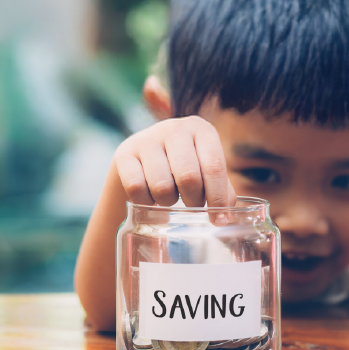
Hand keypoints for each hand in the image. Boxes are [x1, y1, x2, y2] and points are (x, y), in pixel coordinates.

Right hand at [113, 116, 235, 222]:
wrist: (143, 160)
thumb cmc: (183, 168)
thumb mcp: (206, 171)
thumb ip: (221, 190)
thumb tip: (224, 217)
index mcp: (201, 129)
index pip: (214, 166)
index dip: (217, 197)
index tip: (218, 220)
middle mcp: (175, 128)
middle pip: (189, 177)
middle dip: (194, 201)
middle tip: (193, 206)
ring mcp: (147, 138)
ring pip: (162, 185)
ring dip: (168, 202)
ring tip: (171, 197)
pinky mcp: (124, 153)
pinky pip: (137, 188)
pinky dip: (146, 202)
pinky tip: (150, 197)